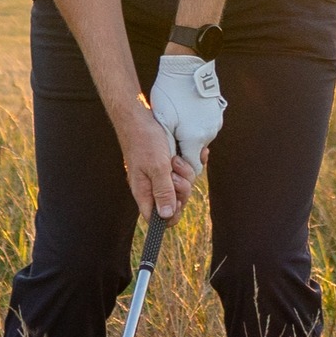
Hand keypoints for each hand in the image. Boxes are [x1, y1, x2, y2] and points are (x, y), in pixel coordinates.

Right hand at [117, 103, 196, 221]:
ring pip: (183, 186)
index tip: (177, 200)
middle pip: (175, 202)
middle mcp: (152, 186)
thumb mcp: (157, 167)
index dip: (171, 215)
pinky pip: (186, 172)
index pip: (157, 218)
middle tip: (174, 173)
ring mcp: (161, 176)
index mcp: (144, 192)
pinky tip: (196, 154)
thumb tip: (165, 216)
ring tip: (176, 159)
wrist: (140, 117)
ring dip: (186, 173)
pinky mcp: (169, 165)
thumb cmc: (145, 140)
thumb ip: (163, 191)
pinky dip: (191, 163)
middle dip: (182, 188)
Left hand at [150, 55, 226, 176]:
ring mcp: (215, 123)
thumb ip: (166, 146)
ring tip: (176, 123)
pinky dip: (196, 126)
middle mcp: (209, 134)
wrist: (186, 66)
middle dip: (184, 152)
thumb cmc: (170, 93)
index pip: (193, 167)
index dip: (181, 168)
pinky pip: (205, 127)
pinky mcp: (217, 113)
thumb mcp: (162, 121)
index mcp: (195, 139)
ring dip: (189, 137)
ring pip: (201, 140)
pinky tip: (184, 115)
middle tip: (170, 140)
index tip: (170, 160)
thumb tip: (166, 163)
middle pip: (197, 154)